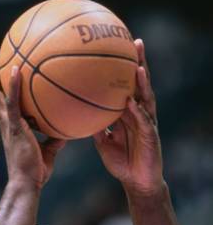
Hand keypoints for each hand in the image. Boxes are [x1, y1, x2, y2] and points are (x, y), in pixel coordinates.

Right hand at [0, 51, 65, 190]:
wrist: (27, 183)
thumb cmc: (35, 172)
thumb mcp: (49, 152)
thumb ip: (55, 139)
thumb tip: (68, 130)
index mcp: (11, 128)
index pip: (2, 104)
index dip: (0, 88)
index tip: (2, 73)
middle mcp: (5, 123)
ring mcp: (8, 125)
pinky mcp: (14, 127)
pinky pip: (12, 102)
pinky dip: (12, 85)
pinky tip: (15, 69)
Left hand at [93, 39, 163, 196]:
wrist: (137, 183)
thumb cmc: (121, 162)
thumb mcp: (102, 143)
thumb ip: (93, 127)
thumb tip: (75, 116)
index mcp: (130, 112)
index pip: (128, 84)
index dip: (125, 66)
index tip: (118, 45)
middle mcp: (140, 112)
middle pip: (140, 83)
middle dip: (139, 62)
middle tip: (135, 41)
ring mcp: (147, 122)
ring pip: (146, 97)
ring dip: (143, 80)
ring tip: (138, 64)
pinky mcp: (151, 135)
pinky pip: (143, 120)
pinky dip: (137, 110)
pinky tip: (132, 100)